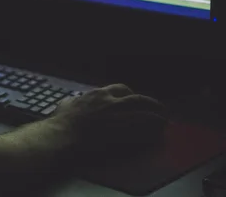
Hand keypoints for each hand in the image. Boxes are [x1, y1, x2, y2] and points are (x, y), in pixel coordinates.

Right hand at [49, 84, 167, 154]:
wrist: (64, 136)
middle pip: (139, 99)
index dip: (130, 94)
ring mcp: (120, 118)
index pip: (121, 89)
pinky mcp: (124, 134)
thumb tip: (73, 101)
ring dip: (157, 119)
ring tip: (164, 122)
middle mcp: (113, 102)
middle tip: (159, 109)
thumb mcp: (66, 104)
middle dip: (151, 104)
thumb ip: (74, 101)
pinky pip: (145, 132)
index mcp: (99, 94)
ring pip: (146, 115)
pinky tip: (157, 136)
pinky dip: (153, 133)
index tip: (134, 100)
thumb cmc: (62, 121)